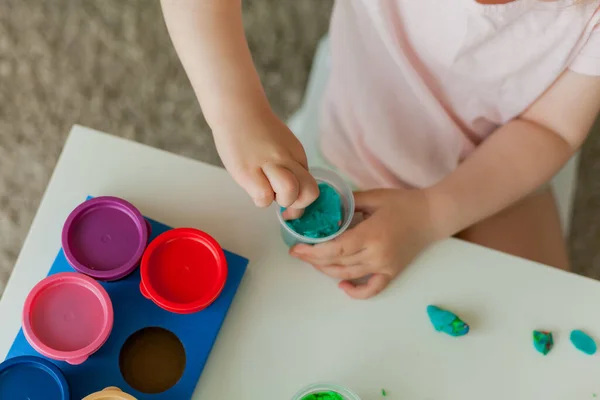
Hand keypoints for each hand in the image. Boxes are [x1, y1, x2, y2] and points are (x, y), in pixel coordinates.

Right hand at [213, 109, 317, 213]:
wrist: (236, 110)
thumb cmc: (255, 131)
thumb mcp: (281, 146)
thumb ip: (289, 167)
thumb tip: (289, 196)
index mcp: (297, 155)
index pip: (311, 186)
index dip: (302, 200)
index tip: (290, 203)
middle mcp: (287, 159)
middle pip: (310, 192)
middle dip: (298, 204)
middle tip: (280, 197)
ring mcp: (268, 164)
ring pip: (290, 192)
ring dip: (279, 199)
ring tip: (265, 189)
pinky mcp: (248, 171)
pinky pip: (263, 197)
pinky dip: (259, 199)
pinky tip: (251, 185)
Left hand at [290, 189, 437, 298]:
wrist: (433, 215)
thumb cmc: (403, 203)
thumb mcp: (373, 197)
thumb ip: (348, 203)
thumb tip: (326, 208)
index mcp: (370, 235)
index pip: (335, 249)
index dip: (312, 252)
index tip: (297, 248)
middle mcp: (376, 255)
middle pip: (337, 264)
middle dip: (314, 260)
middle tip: (299, 252)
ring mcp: (385, 266)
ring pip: (348, 275)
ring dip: (327, 271)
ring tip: (313, 261)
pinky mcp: (392, 272)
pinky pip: (372, 289)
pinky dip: (356, 292)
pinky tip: (342, 286)